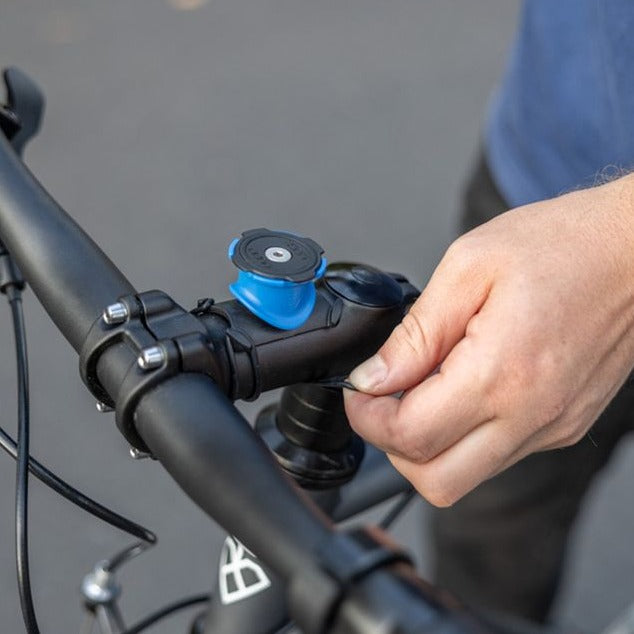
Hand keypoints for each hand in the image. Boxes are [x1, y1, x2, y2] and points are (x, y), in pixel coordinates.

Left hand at [344, 175, 633, 505]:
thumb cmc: (563, 246)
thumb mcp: (469, 267)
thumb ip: (416, 333)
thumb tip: (374, 377)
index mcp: (501, 373)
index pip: (411, 435)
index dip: (367, 418)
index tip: (358, 391)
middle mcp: (531, 414)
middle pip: (436, 481)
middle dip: (392, 446)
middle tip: (382, 401)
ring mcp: (551, 427)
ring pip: (465, 476)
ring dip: (427, 444)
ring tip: (423, 387)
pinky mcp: (562, 426)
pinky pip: (496, 454)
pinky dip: (464, 434)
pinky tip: (461, 387)